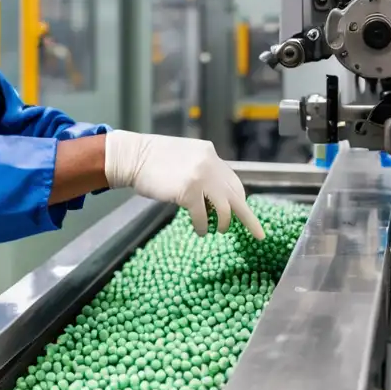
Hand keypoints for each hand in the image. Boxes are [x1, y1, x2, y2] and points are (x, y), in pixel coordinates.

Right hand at [104, 130, 263, 239]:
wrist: (132, 156)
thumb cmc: (151, 160)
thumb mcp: (183, 157)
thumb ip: (200, 170)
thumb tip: (211, 195)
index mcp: (210, 154)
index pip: (232, 181)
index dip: (238, 200)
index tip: (242, 211)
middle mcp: (210, 164)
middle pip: (237, 196)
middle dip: (249, 219)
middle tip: (259, 235)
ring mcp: (201, 178)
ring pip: (224, 210)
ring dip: (222, 224)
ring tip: (215, 231)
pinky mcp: (189, 191)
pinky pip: (202, 217)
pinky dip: (202, 227)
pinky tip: (199, 231)